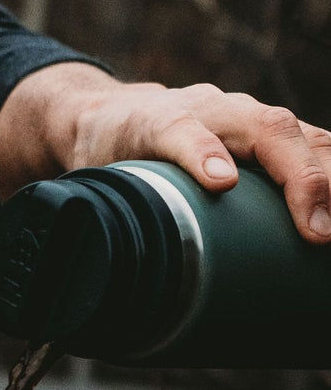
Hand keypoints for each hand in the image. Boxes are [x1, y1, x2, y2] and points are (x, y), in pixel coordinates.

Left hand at [0, 63, 330, 241]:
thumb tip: (82, 278)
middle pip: (265, 128)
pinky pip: (319, 152)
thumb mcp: (86, 183)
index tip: (219, 183)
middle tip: (319, 231)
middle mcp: (214, 111)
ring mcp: (249, 123)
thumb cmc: (100, 155)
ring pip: (303, 137)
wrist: (105, 119)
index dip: (197, 151)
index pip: (177, 126)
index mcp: (157, 117)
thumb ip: (86, 220)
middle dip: (301, 175)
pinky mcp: (274, 144)